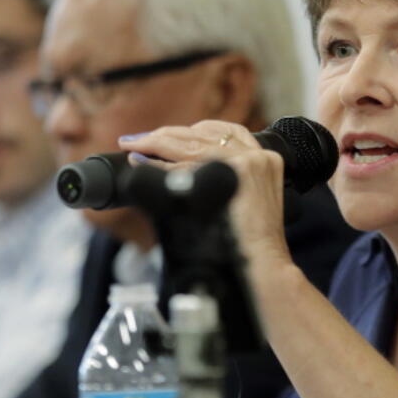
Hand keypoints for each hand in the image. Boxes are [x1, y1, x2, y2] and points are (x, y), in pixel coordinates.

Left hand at [118, 120, 293, 269]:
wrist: (260, 267)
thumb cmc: (246, 246)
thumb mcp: (242, 203)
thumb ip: (222, 180)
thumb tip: (177, 168)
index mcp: (264, 160)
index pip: (226, 131)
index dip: (191, 131)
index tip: (165, 135)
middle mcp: (258, 156)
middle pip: (204, 134)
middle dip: (166, 135)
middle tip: (137, 140)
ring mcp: (248, 161)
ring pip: (191, 144)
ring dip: (156, 143)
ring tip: (133, 146)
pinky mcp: (235, 171)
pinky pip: (185, 166)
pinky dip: (160, 165)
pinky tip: (141, 163)